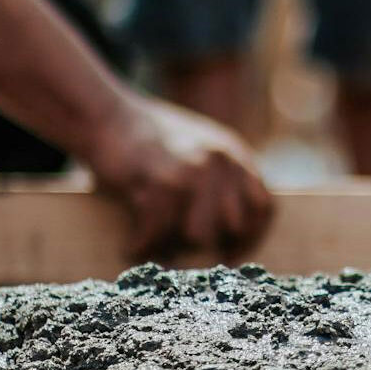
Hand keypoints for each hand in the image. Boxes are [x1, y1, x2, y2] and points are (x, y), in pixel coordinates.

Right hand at [83, 96, 274, 262]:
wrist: (107, 114)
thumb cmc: (148, 142)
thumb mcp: (199, 150)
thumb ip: (221, 181)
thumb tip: (229, 234)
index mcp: (235, 155)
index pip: (264, 207)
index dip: (250, 237)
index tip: (230, 255)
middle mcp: (221, 161)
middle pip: (231, 227)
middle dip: (207, 246)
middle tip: (181, 254)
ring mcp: (193, 168)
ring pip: (197, 235)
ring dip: (173, 247)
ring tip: (153, 248)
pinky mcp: (160, 178)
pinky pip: (158, 231)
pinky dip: (142, 244)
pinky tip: (131, 246)